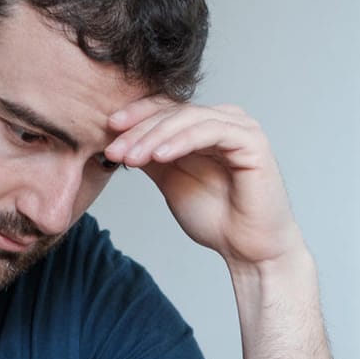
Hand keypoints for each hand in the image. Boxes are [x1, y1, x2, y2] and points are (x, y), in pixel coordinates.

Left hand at [105, 99, 305, 269]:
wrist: (247, 249)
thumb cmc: (217, 218)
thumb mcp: (171, 181)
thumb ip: (152, 156)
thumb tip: (118, 138)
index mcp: (206, 126)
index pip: (166, 110)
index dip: (136, 117)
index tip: (107, 131)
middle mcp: (225, 120)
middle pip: (173, 112)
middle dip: (139, 131)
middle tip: (113, 149)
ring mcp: (240, 127)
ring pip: (188, 119)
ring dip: (155, 137)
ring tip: (131, 157)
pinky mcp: (252, 141)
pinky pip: (210, 132)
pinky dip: (181, 142)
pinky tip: (159, 156)